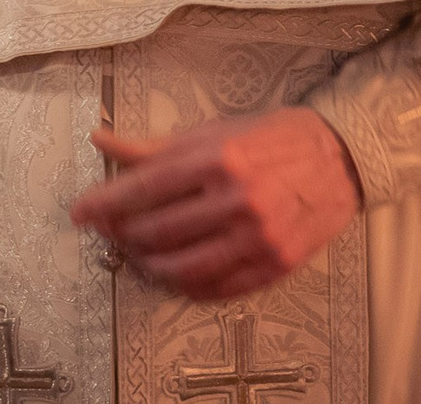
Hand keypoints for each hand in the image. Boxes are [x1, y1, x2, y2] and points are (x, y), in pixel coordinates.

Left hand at [68, 107, 360, 299]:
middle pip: (158, 230)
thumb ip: (153, 145)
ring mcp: (258, 238)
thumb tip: (102, 139)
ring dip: (149, 264)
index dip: (105, 203)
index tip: (80, 212)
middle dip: (123, 234)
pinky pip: (217, 289)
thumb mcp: (211, 131)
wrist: (339, 159)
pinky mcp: (275, 266)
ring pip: (182, 267)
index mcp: (219, 159)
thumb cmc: (270, 139)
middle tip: (110, 230)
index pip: (144, 187)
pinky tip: (174, 272)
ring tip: (138, 253)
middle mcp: (238, 200)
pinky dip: (186, 286)